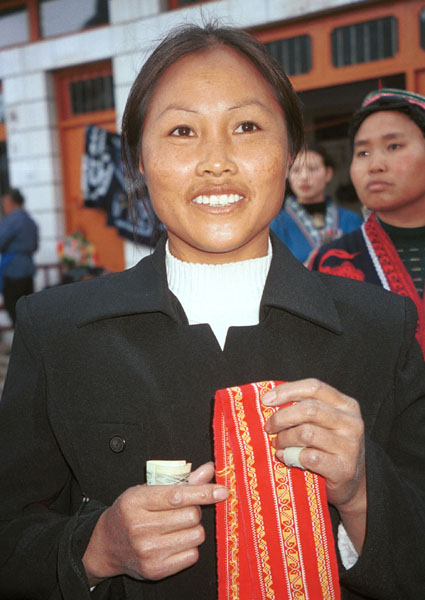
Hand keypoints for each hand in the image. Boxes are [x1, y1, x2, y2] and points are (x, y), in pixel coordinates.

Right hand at [83, 462, 228, 584]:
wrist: (106, 544)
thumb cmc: (130, 512)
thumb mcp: (147, 489)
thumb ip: (181, 480)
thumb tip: (209, 470)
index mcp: (136, 502)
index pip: (177, 496)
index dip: (203, 493)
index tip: (222, 491)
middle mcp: (140, 527)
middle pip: (191, 516)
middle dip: (192, 510)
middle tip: (179, 511)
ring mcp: (147, 551)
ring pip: (195, 535)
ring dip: (193, 529)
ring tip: (176, 527)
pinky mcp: (156, 570)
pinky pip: (192, 555)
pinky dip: (189, 547)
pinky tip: (174, 542)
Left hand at [262, 379, 365, 550]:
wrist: (351, 484)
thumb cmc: (329, 447)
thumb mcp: (324, 422)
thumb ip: (304, 409)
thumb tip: (269, 400)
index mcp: (346, 405)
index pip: (314, 387)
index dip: (287, 391)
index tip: (266, 399)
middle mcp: (351, 422)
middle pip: (309, 409)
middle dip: (282, 417)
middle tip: (268, 427)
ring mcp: (349, 446)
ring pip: (306, 433)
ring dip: (284, 438)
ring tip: (277, 444)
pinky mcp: (343, 468)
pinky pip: (309, 457)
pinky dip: (291, 456)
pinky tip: (285, 457)